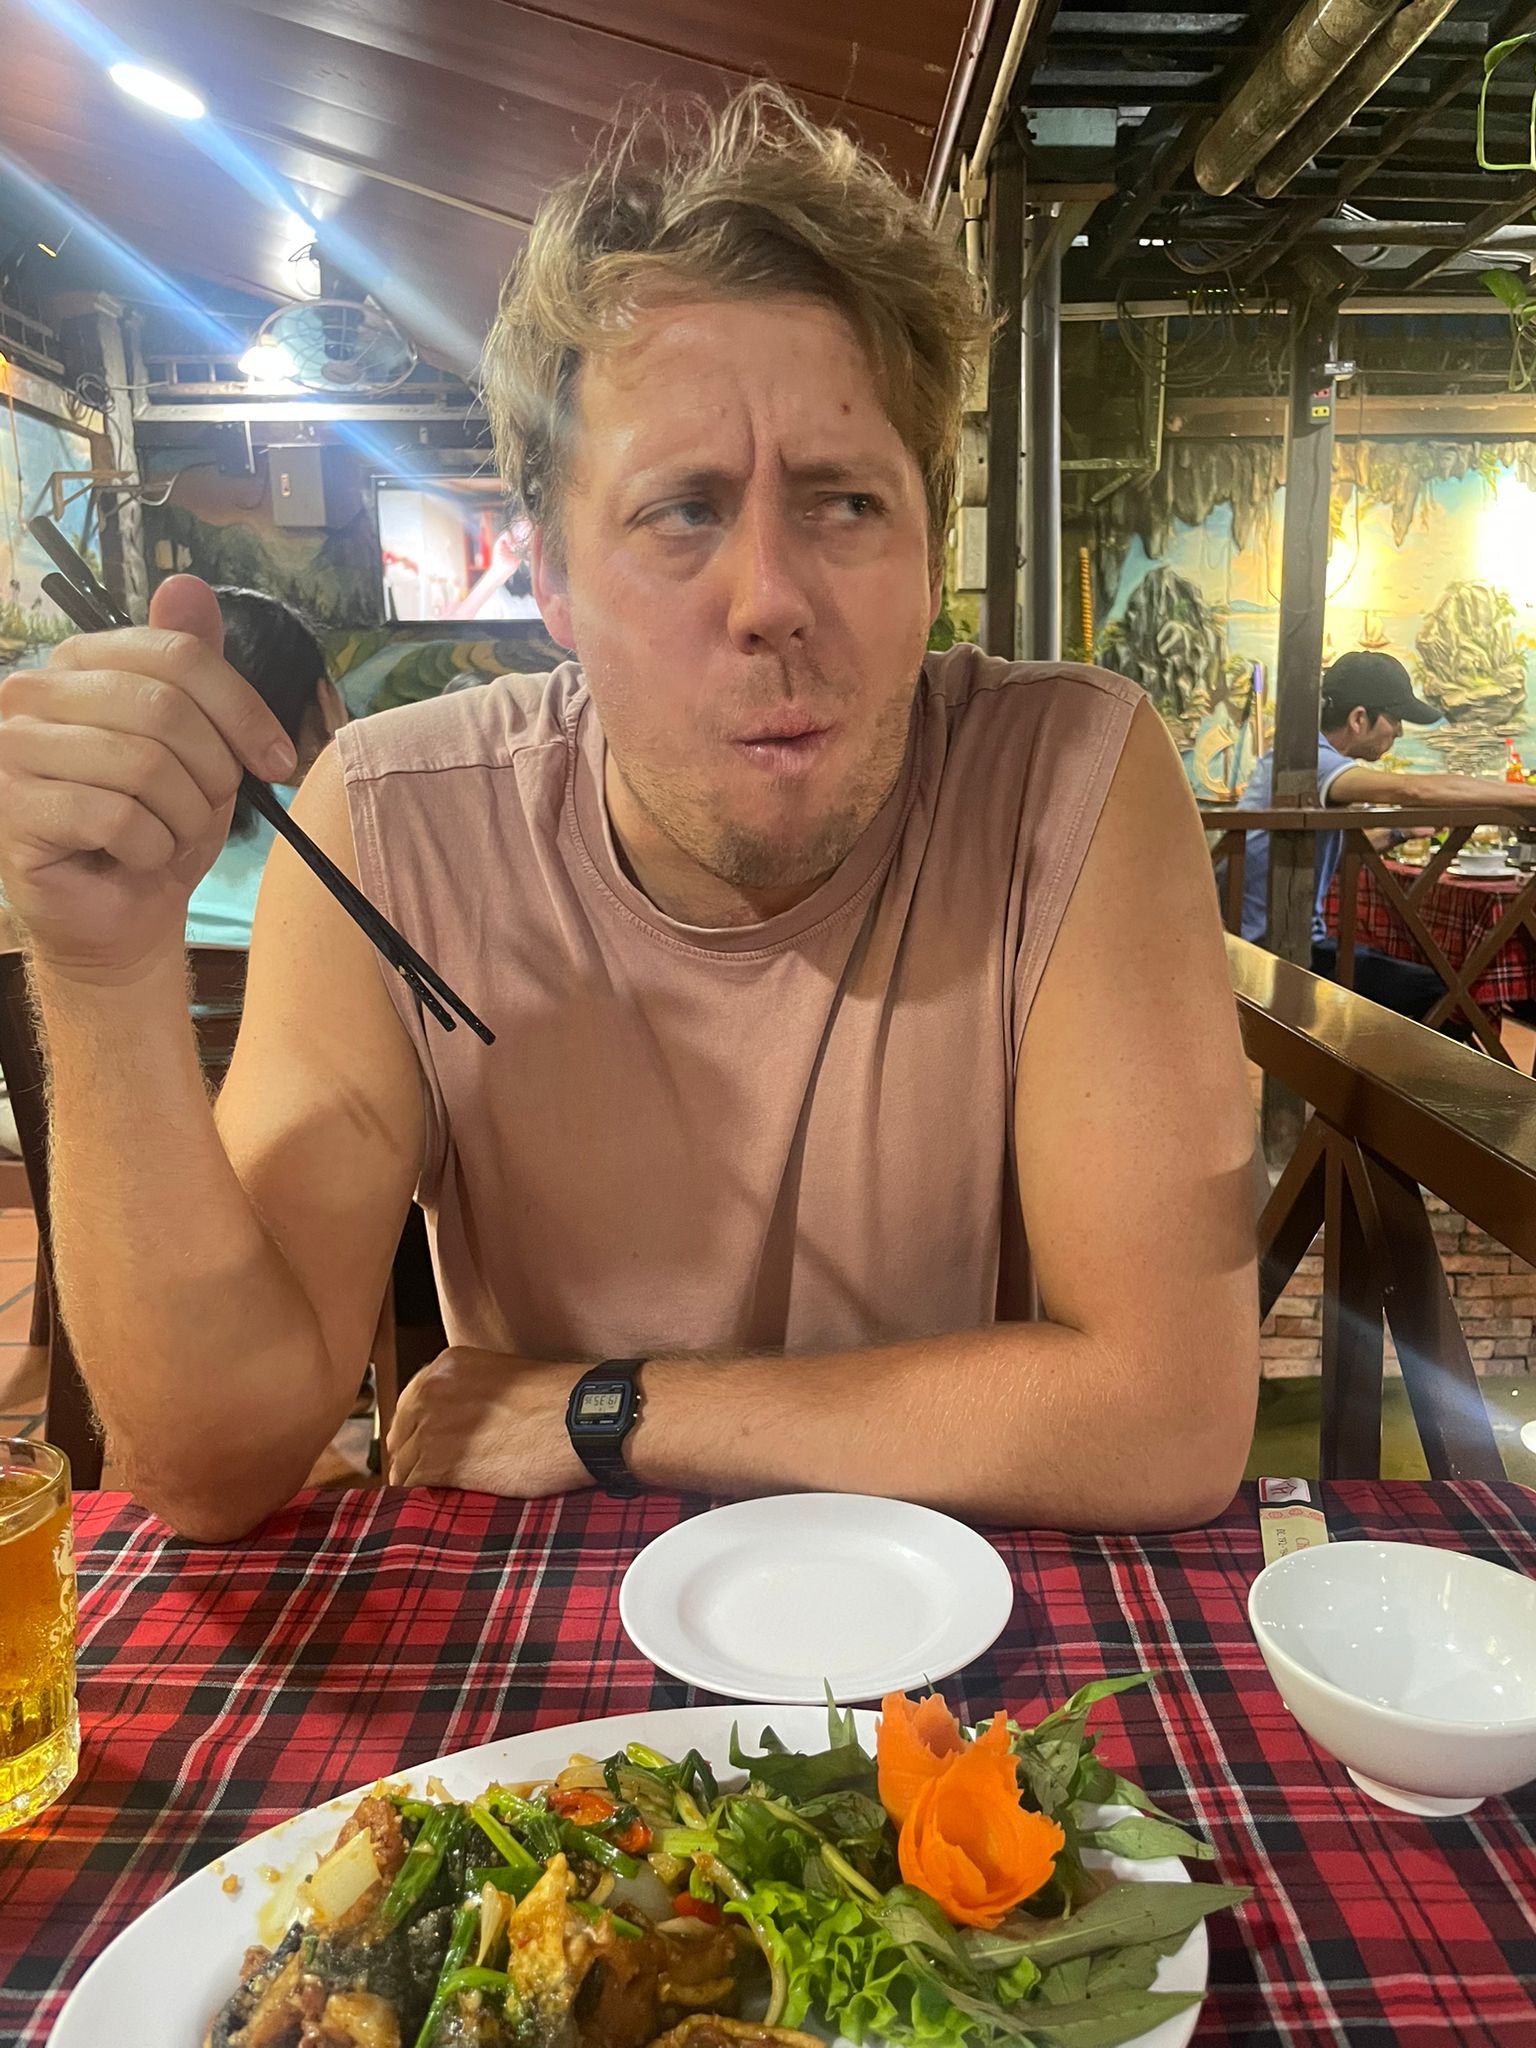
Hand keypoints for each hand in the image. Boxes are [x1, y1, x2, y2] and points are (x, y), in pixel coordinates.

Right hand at [0, 577, 297, 982]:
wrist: (120, 911)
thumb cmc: (159, 822)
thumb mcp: (199, 742)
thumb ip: (195, 667)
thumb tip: (186, 584)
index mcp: (81, 661)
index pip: (178, 654)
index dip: (243, 709)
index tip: (277, 759)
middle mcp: (33, 692)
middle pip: (163, 708)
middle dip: (213, 771)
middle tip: (210, 807)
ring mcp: (13, 749)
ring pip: (143, 766)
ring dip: (184, 816)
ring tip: (171, 834)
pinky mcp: (12, 809)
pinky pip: (115, 817)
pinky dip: (151, 847)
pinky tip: (138, 855)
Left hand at [387, 1348, 591, 1497]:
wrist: (583, 1420)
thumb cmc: (559, 1403)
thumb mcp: (503, 1381)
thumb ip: (470, 1396)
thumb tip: (454, 1427)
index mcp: (447, 1366)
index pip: (409, 1406)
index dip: (417, 1434)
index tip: (425, 1452)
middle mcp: (432, 1390)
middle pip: (402, 1436)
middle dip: (413, 1459)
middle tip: (432, 1480)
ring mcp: (433, 1426)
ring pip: (404, 1465)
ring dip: (419, 1483)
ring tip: (440, 1497)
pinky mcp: (443, 1461)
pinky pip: (413, 1487)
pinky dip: (422, 1498)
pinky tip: (441, 1505)